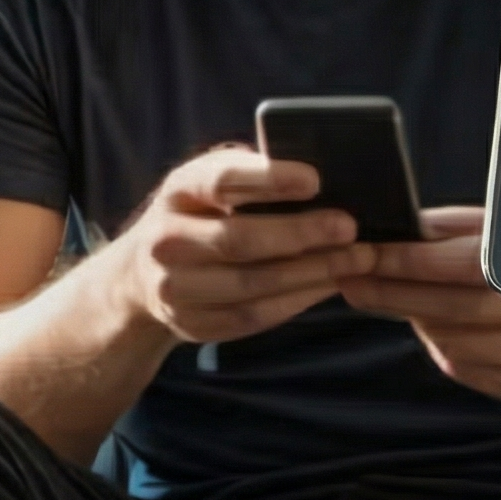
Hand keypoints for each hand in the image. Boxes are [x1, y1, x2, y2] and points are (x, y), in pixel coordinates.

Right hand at [107, 146, 376, 347]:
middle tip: (350, 227)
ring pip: (252, 283)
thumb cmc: (202, 213)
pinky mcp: (191, 324)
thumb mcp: (211, 182)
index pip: (222, 181)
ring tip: (357, 258)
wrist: (143, 272)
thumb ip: (253, 175)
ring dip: (312, 272)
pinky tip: (330, 283)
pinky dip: (298, 300)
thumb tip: (325, 176)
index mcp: (179, 191)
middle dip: (301, 234)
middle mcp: (167, 239)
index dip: (269, 179)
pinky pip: (253, 315)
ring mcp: (173, 287)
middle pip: (240, 240)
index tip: (315, 179)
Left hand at [338, 206, 500, 405]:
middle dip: (393, 295)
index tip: (361, 254)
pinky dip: (441, 345)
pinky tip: (438, 325)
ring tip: (395, 296)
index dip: (407, 262)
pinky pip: (464, 368)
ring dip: (415, 319)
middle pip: (452, 311)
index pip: (463, 265)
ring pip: (451, 343)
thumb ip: (455, 229)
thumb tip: (395, 228)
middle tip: (349, 279)